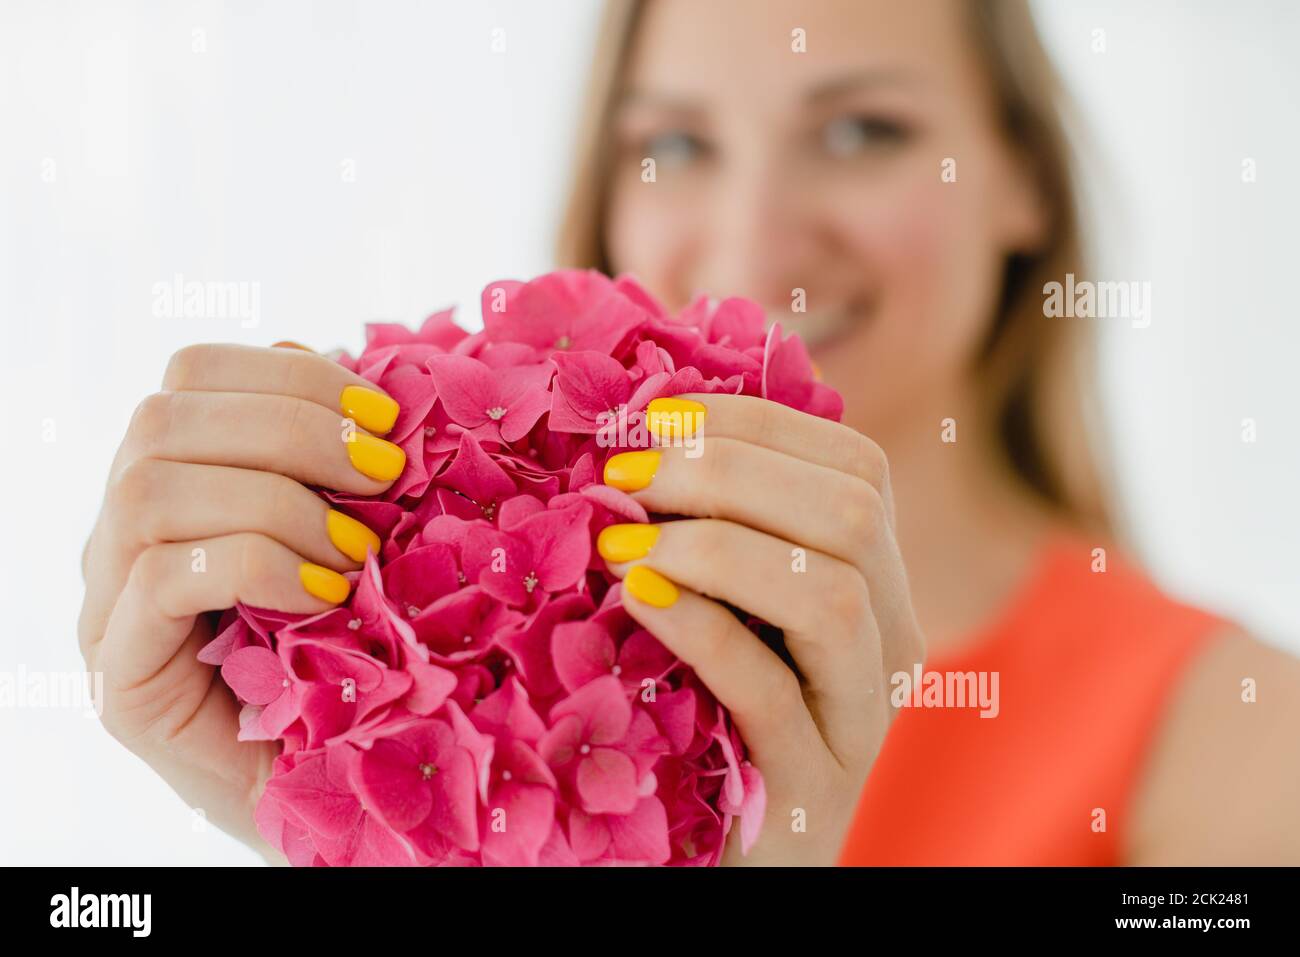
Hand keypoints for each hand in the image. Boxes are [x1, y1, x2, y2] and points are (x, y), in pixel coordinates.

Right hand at [77, 343, 402, 858]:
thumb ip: (341, 466)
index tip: (385, 418)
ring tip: (354, 552)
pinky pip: (161, 579)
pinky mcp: (121, 677)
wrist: (338, 781)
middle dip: (292, 430)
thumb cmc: (355, 651)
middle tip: (384, 477)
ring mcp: (107, 603)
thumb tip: (373, 400)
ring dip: (276, 505)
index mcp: (179, 477)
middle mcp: (122, 530)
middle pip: (161, 420)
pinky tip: (324, 599)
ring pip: (149, 490)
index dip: (289, 374)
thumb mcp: (357, 535)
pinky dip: (255, 568)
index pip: (191, 372)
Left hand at [598, 394, 925, 865]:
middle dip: (729, 474)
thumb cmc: (706, 712)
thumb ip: (715, 530)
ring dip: (717, 549)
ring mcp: (860, 720)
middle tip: (623, 475)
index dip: (756, 426)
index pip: (855, 467)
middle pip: (852, 515)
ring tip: (622, 543)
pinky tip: (637, 600)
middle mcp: (892, 642)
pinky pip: (773, 694)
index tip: (656, 416)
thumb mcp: (723, 606)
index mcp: (879, 582)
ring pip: (835, 598)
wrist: (721, 853)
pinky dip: (704, 632)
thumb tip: (643, 432)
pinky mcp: (813, 791)